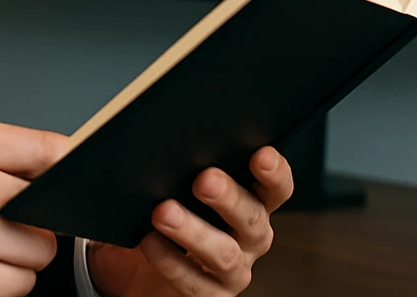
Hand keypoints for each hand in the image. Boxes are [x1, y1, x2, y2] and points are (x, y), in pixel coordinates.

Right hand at [0, 118, 72, 296]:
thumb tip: (61, 162)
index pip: (52, 150)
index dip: (66, 169)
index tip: (71, 179)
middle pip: (52, 207)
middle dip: (35, 218)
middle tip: (1, 218)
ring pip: (40, 252)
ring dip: (20, 254)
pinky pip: (19, 285)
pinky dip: (2, 282)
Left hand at [86, 147, 293, 296]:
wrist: (141, 271)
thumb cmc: (165, 215)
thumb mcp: (176, 186)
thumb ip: (182, 165)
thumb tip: (162, 136)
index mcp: (252, 202)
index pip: (275, 187)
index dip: (275, 173)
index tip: (261, 154)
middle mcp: (249, 237)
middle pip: (252, 218)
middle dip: (229, 198)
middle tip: (205, 179)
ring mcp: (233, 270)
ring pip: (224, 253)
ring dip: (194, 231)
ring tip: (164, 212)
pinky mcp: (210, 295)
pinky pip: (195, 283)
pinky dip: (170, 261)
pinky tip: (149, 241)